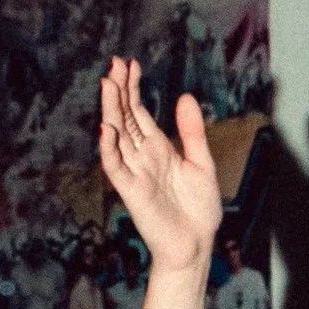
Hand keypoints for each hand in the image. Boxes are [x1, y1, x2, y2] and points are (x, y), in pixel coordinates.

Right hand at [96, 59, 218, 276]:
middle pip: (125, 118)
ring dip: (111, 111)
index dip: (133, 88)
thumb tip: (185, 97)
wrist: (197, 245)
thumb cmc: (198, 209)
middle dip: (119, 91)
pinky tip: (107, 128)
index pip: (138, 112)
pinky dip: (109, 148)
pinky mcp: (132, 191)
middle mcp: (142, 157)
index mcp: (158, 148)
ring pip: (117, 136)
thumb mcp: (201, 162)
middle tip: (114, 63)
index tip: (129, 63)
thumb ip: (192, 131)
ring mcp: (135, 172)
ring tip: (108, 85)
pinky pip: (116, 167)